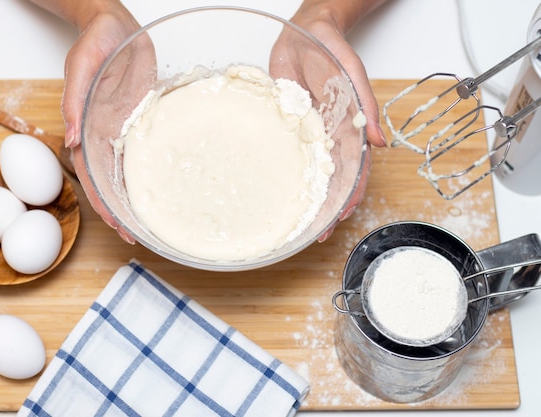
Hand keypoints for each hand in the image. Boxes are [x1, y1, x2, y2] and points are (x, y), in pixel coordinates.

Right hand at [58, 3, 142, 243]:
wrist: (117, 27)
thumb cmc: (96, 41)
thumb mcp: (81, 65)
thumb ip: (74, 100)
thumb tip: (70, 140)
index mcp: (86, 126)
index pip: (91, 174)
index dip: (101, 201)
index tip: (116, 225)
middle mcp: (104, 133)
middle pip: (109, 179)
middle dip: (119, 208)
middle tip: (135, 235)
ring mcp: (123, 128)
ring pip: (126, 169)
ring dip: (133, 194)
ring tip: (149, 220)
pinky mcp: (140, 119)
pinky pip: (144, 149)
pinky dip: (148, 169)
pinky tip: (160, 185)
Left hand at [272, 0, 386, 240]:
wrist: (303, 31)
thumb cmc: (331, 47)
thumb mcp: (353, 73)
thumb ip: (367, 105)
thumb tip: (380, 142)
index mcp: (349, 125)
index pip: (354, 167)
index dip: (351, 193)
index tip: (341, 216)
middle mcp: (330, 133)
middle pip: (333, 176)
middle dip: (329, 204)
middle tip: (319, 231)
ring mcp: (310, 130)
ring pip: (312, 169)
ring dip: (311, 195)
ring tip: (303, 220)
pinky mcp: (290, 124)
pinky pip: (290, 151)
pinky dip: (290, 171)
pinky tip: (282, 187)